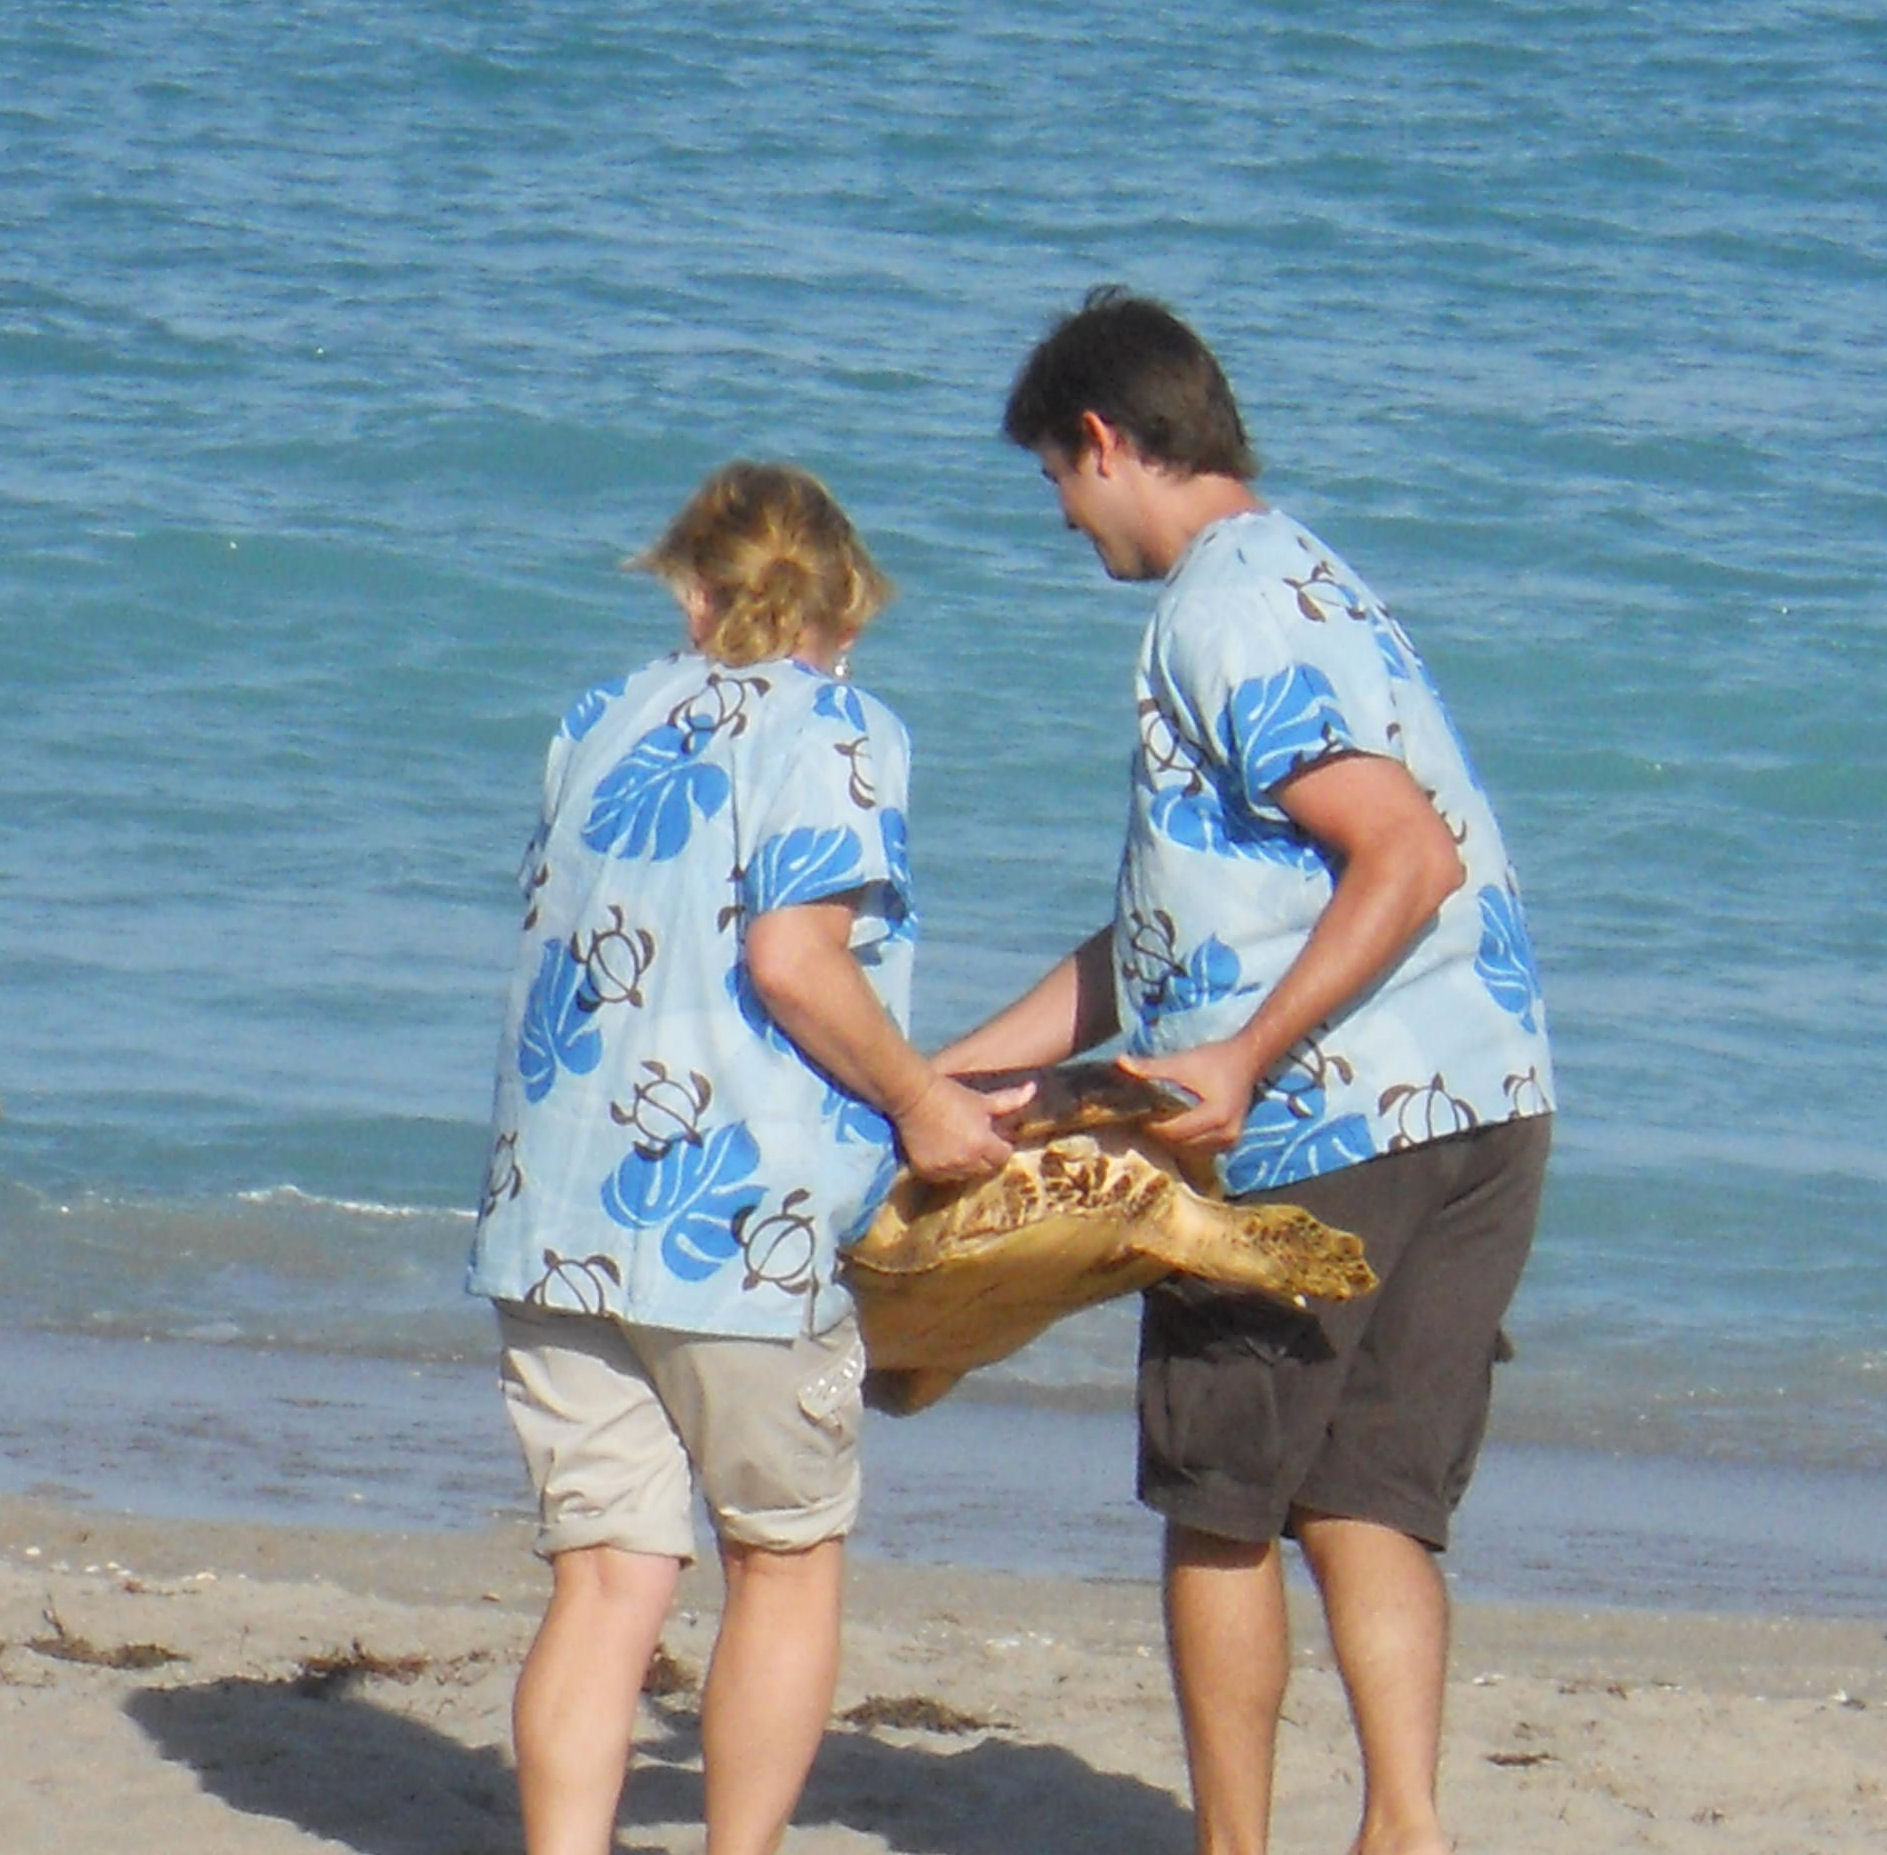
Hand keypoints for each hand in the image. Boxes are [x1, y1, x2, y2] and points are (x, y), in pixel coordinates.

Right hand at [893, 1076, 1033, 1183]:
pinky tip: (943, 1151)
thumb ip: (1010, 1100)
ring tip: (959, 1145)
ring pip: (964, 1175)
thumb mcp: (982, 1099)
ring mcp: (945, 1168)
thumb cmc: (951, 1095)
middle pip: (985, 1169)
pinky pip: (944, 1177)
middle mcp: (965, 1161)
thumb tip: (1034, 1088)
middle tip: (976, 1141)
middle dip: (985, 1157)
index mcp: (982, 1144)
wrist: (913, 1098)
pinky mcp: (926, 1171)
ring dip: (966, 1164)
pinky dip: (946, 1168)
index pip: (1002, 1157)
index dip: (1000, 1147)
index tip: (993, 1137)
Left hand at [1116, 1042, 1265, 1151]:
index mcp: (1216, 1116)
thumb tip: (1120, 1062)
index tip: (1138, 1116)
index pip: (1174, 1132)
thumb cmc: (1214, 1060)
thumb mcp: (1182, 1062)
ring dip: (1172, 1142)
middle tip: (1143, 1122)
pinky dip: (1185, 1143)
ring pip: (1190, 1152)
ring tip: (1157, 1125)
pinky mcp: (1230, 1143)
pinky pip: (1200, 1150)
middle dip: (1160, 1136)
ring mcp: (1230, 1142)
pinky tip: (1174, 1129)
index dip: (1153, 1127)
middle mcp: (1226, 1134)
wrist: (1246, 1062)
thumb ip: (1151, 1067)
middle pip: (1181, 1145)